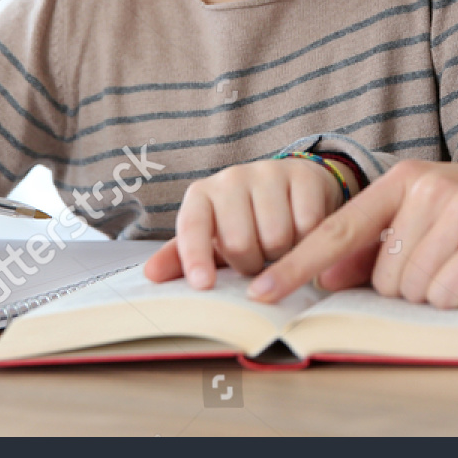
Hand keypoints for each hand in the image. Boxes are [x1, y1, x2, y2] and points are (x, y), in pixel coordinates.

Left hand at [143, 158, 346, 288]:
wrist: (293, 187)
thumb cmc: (247, 221)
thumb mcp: (213, 240)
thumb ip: (183, 258)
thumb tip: (151, 275)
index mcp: (202, 195)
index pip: (192, 227)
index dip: (195, 257)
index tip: (203, 285)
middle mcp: (231, 178)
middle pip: (240, 243)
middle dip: (251, 265)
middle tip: (256, 260)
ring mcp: (269, 172)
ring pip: (276, 238)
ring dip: (282, 257)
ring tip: (279, 248)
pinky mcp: (304, 175)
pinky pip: (307, 226)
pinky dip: (307, 242)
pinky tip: (302, 236)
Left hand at [246, 160, 457, 308]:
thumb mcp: (439, 210)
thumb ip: (386, 237)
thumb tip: (332, 273)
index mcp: (405, 178)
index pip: (337, 228)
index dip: (296, 264)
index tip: (260, 290)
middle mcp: (426, 188)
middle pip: (381, 276)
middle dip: (411, 285)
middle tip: (452, 260)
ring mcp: (457, 210)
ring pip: (412, 290)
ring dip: (440, 290)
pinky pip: (447, 294)